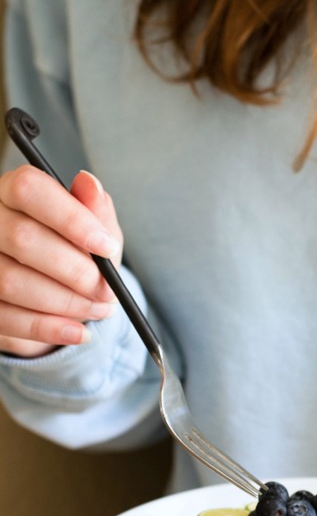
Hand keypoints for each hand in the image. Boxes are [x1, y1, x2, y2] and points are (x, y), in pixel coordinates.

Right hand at [0, 166, 122, 356]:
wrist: (57, 295)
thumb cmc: (75, 254)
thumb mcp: (95, 232)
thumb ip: (96, 211)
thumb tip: (89, 184)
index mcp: (12, 193)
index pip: (30, 190)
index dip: (71, 218)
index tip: (107, 246)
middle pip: (23, 239)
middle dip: (75, 271)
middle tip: (107, 291)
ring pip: (12, 282)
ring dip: (66, 303)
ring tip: (98, 310)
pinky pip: (7, 318)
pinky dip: (49, 329)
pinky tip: (77, 331)